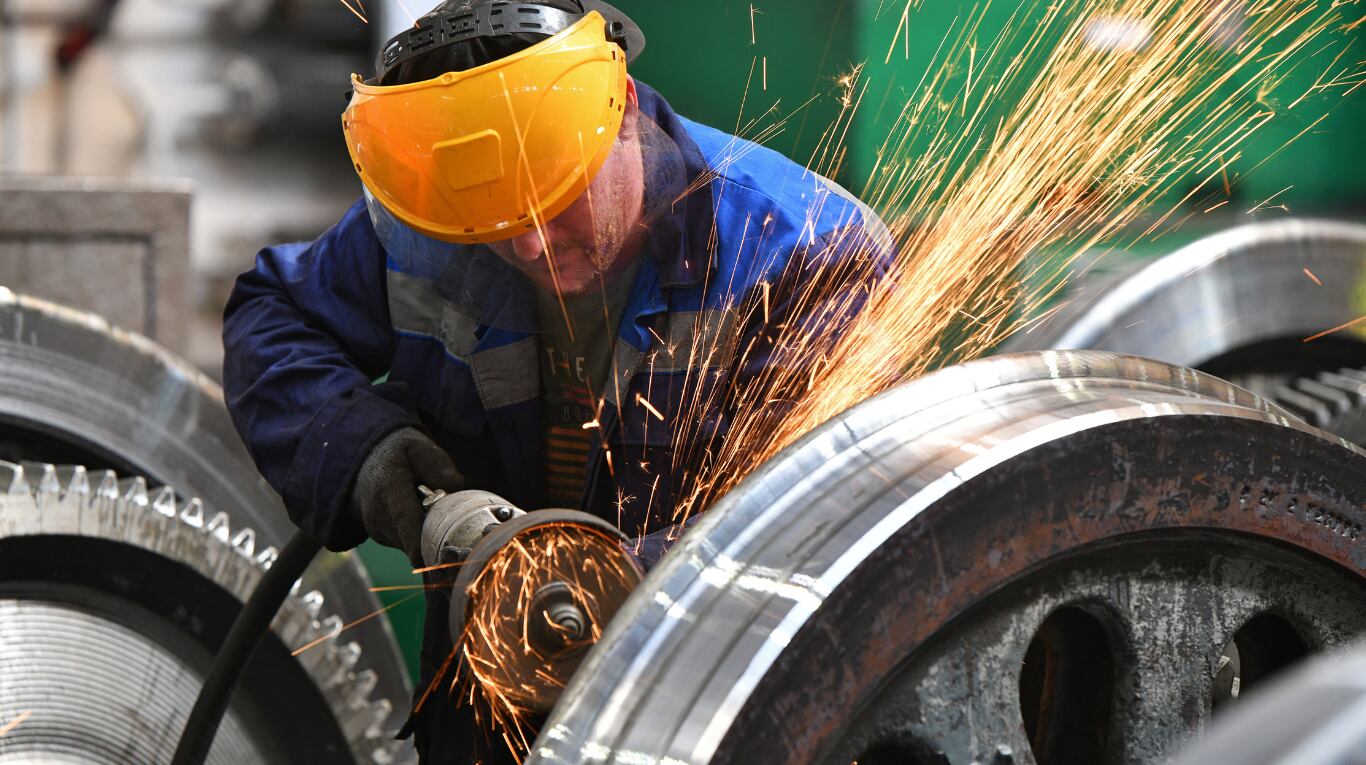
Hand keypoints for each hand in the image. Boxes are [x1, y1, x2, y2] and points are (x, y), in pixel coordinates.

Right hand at [350, 427, 462, 564]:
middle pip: (414, 538)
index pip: (404, 519)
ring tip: (433, 511)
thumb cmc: (399, 454)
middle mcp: (378, 513)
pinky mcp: (382, 537)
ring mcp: (378, 529)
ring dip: (429, 535)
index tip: (434, 556)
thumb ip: (438, 464)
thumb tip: (456, 487)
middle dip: (437, 536)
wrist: (364, 463)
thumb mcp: (419, 447)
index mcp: (389, 487)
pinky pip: (407, 544)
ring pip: (412, 545)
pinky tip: (423, 517)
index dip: (419, 540)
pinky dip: (420, 536)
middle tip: (456, 522)